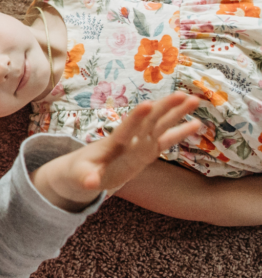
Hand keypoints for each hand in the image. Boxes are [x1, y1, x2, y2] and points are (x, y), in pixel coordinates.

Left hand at [35, 93, 201, 210]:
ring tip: (194, 100)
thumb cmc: (80, 172)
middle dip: (163, 109)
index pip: (125, 129)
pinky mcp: (146, 152)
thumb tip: (89, 183)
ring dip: (176, 114)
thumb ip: (87, 178)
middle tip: (182, 95)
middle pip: (148, 122)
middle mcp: (129, 140)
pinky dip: (180, 133)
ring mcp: (139, 144)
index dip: (135, 118)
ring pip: (160, 126)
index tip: (147, 104)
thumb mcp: (80, 176)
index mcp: (112, 144)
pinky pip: (166, 141)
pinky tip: (197, 123)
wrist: (83, 170)